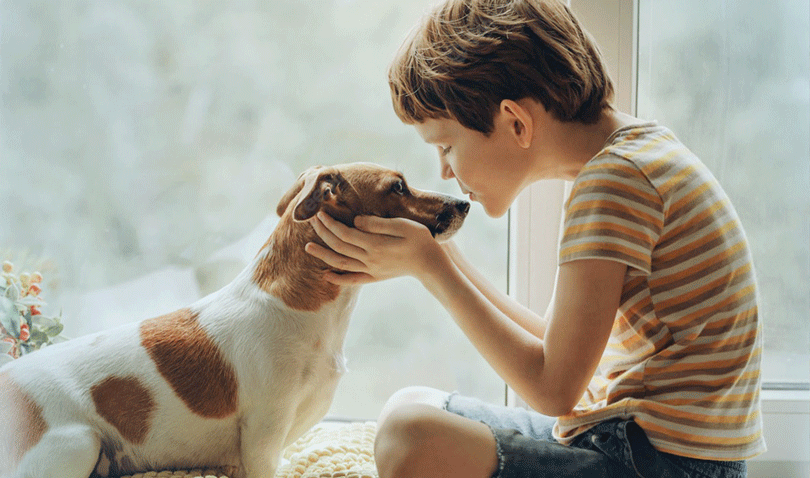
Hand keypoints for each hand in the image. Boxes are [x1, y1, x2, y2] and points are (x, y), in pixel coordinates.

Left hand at [304, 211, 445, 284]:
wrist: (431, 264)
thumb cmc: (420, 240)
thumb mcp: (402, 225)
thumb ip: (378, 224)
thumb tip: (356, 221)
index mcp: (375, 244)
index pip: (345, 233)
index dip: (330, 223)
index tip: (320, 213)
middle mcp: (369, 259)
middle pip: (339, 246)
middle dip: (323, 233)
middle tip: (312, 221)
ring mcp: (371, 270)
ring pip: (341, 263)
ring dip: (323, 254)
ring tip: (307, 247)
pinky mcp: (375, 277)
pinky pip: (352, 280)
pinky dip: (337, 278)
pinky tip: (326, 275)